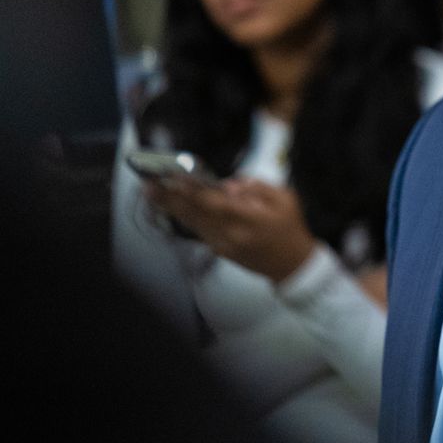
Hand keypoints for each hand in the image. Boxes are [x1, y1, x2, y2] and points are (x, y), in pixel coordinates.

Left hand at [145, 176, 317, 282]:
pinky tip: (173, 209)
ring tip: (153, 195)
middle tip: (149, 185)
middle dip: (170, 199)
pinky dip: (185, 220)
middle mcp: (231, 234)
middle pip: (194, 214)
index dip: (190, 190)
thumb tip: (229, 185)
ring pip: (193, 224)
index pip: (212, 201)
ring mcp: (224, 245)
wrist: (293, 265)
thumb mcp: (286, 198)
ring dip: (172, 209)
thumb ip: (257, 187)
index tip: (172, 177)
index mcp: (248, 218)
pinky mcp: (221, 252)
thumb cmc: (290, 228)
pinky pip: (200, 233)